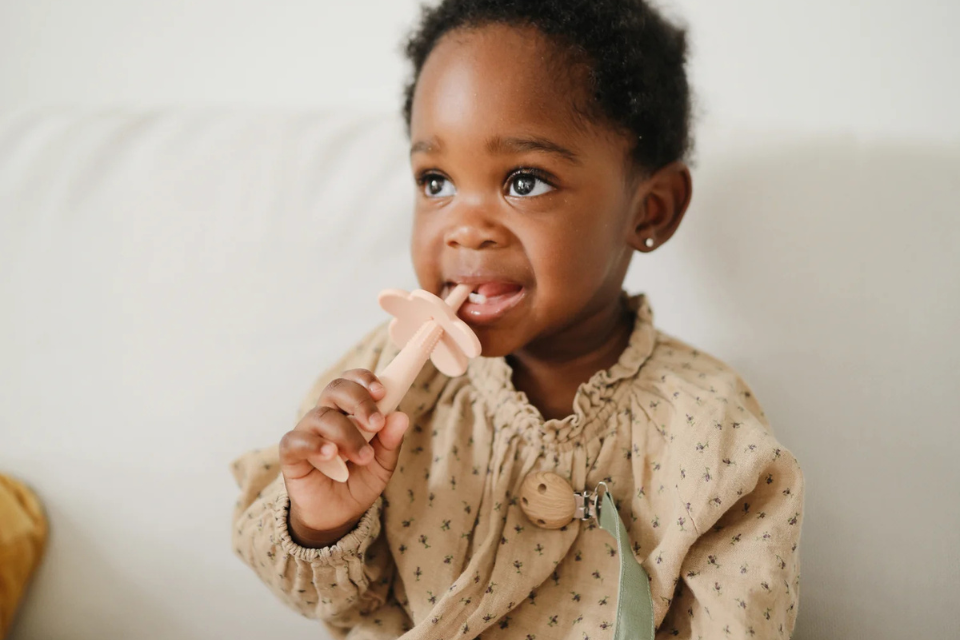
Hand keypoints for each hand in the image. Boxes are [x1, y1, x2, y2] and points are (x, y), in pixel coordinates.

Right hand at [279, 369, 409, 546]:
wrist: (337, 516)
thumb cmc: (359, 481)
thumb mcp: (383, 464)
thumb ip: (391, 441)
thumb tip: (401, 417)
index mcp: (349, 411)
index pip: (352, 382)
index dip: (365, 380)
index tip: (382, 392)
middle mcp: (327, 415)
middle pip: (336, 389)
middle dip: (359, 401)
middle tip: (376, 424)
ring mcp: (308, 432)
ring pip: (321, 416)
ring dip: (346, 433)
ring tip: (363, 456)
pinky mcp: (291, 454)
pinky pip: (296, 440)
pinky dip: (315, 445)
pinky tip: (331, 454)